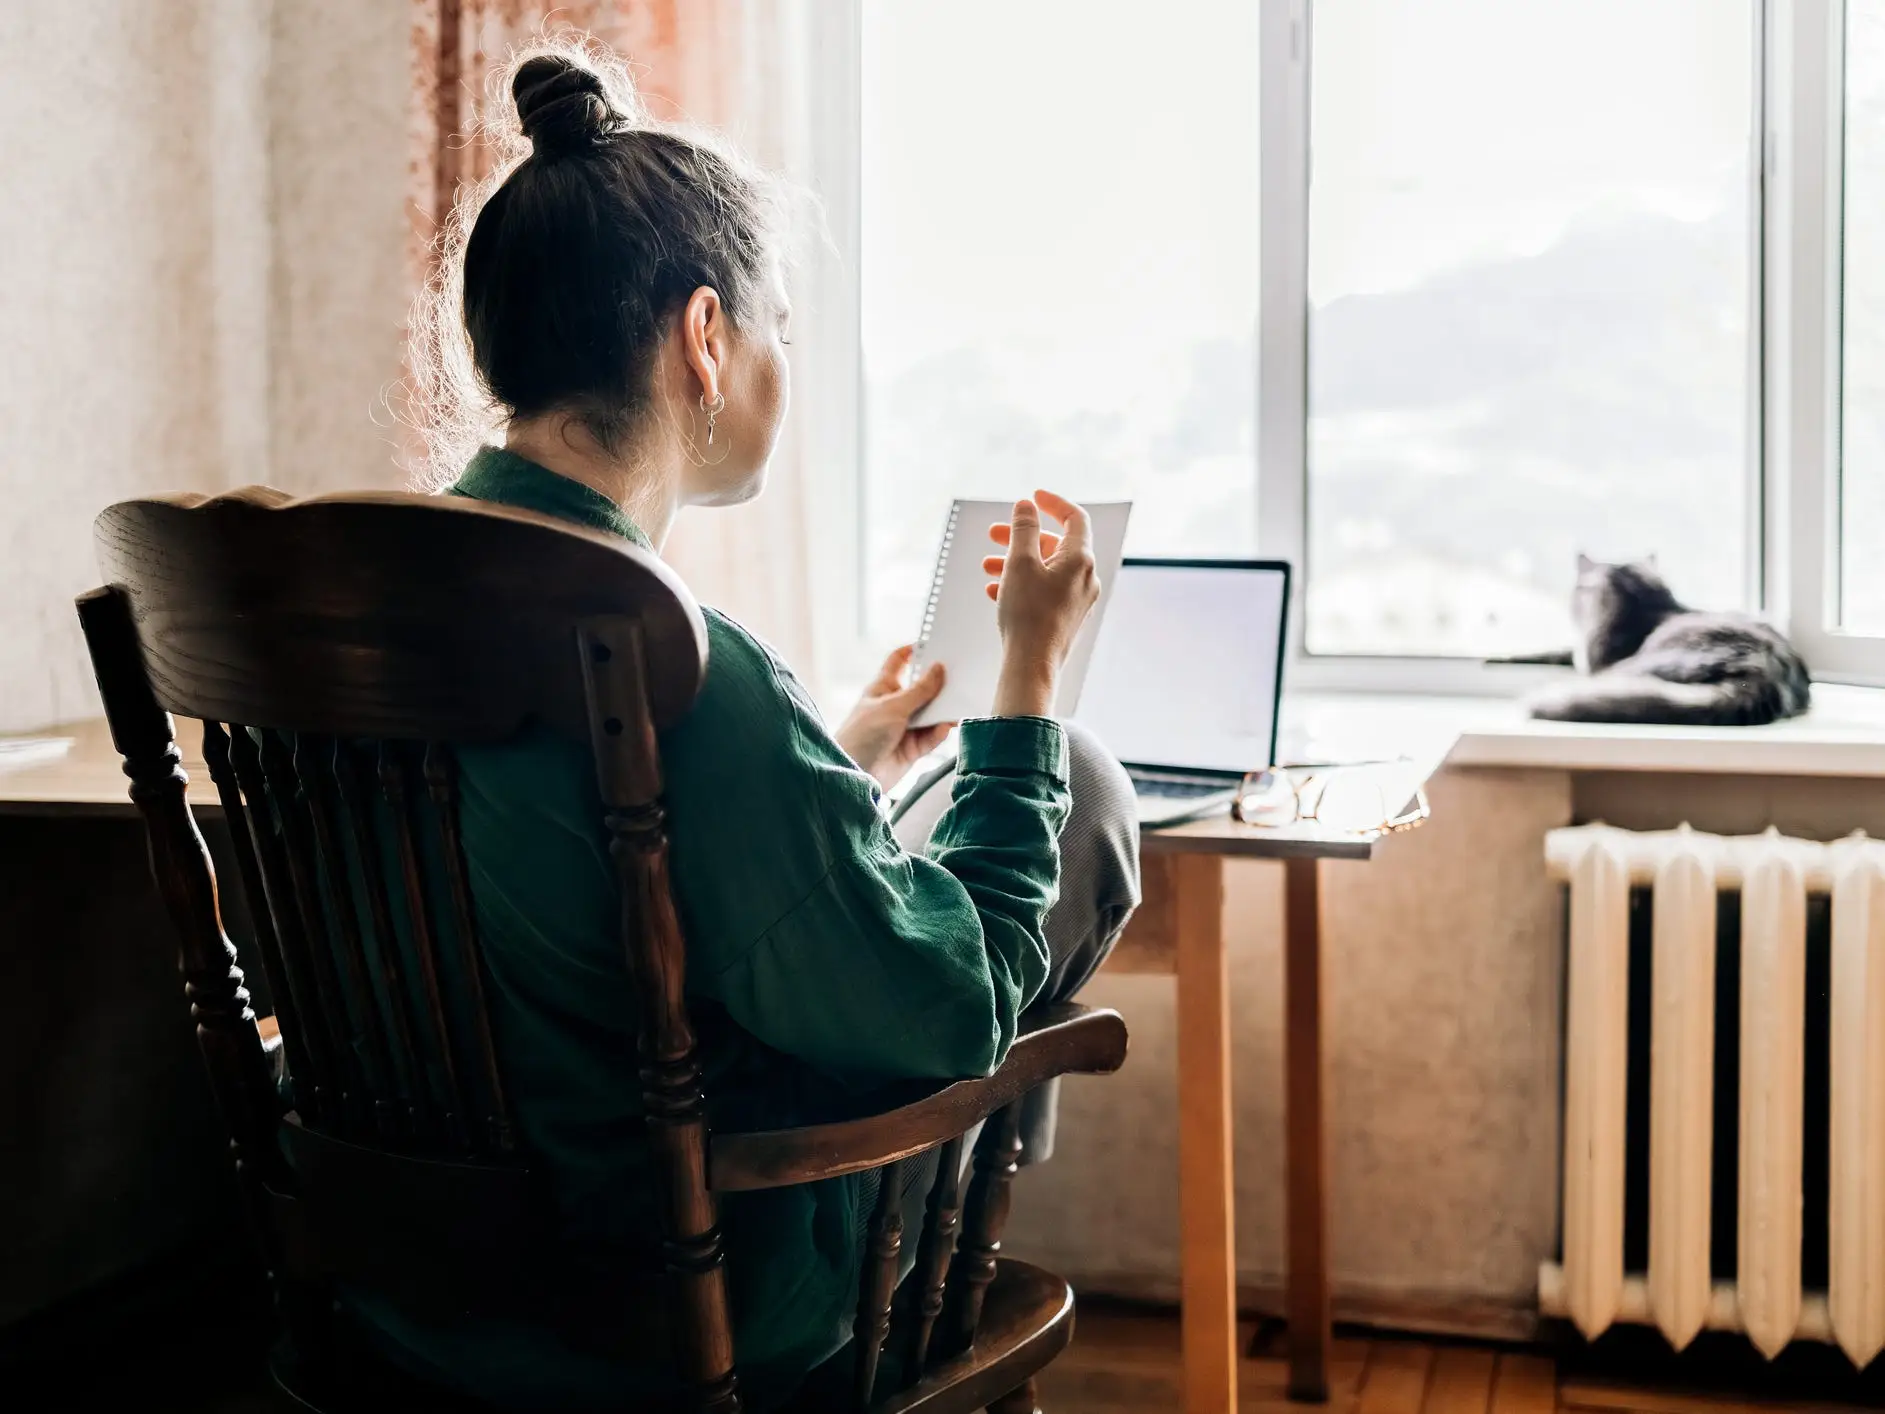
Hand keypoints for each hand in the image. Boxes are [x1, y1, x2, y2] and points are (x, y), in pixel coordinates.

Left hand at [834, 644, 954, 787]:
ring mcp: (904, 727)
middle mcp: (894, 705)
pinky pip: (931, 737)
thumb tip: (939, 669)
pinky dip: (939, 732)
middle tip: (958, 675)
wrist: (855, 774)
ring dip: (943, 711)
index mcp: (882, 688)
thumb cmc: (862, 735)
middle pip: (921, 688)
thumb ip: (920, 690)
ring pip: (930, 714)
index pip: (898, 661)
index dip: (914, 650)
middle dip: (938, 684)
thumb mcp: (893, 707)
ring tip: (958, 704)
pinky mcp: (911, 748)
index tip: (933, 644)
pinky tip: (946, 726)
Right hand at [981, 489, 1099, 717]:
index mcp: (1080, 560)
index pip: (1074, 518)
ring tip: (987, 566)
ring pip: (1046, 570)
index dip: (1053, 503)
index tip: (1032, 498)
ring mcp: (1078, 600)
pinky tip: (996, 591)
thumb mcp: (1020, 563)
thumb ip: (1023, 529)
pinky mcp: (1067, 618)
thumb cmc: (1028, 616)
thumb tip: (1026, 507)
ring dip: (1016, 563)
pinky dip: (1022, 584)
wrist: (1032, 666)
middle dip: (1022, 537)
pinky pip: (1045, 591)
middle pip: (1055, 545)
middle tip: (994, 535)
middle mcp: (1085, 578)